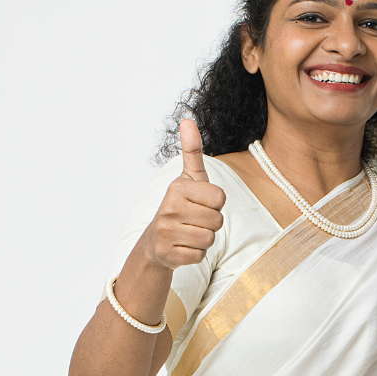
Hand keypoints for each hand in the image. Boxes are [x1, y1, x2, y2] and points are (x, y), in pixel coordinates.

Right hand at [148, 118, 226, 267]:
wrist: (156, 241)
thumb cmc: (180, 206)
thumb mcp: (189, 179)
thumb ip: (192, 151)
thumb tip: (188, 120)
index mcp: (177, 188)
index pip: (220, 198)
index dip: (215, 203)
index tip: (200, 203)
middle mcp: (169, 209)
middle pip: (217, 220)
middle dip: (211, 223)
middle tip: (195, 220)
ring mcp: (166, 233)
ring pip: (210, 239)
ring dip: (204, 238)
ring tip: (189, 232)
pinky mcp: (169, 254)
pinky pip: (200, 255)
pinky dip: (196, 253)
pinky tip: (183, 246)